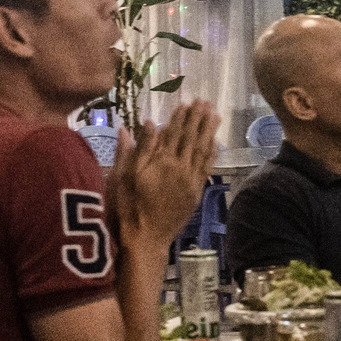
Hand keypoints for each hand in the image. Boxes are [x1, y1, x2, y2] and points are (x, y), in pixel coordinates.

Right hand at [113, 99, 220, 247]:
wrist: (146, 238)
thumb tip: (146, 122)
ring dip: (209, 131)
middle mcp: (179, 168)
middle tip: (205, 101)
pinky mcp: (195, 192)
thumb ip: (136, 149)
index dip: (181, 116)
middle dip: (198, 118)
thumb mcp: (124, 176)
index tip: (187, 102)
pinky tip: (216, 143)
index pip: (173, 133)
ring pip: (203, 150)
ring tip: (215, 115)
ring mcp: (190, 180)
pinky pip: (207, 168)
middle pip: (191, 138)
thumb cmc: (129, 207)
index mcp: (161, 161)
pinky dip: (212, 154)